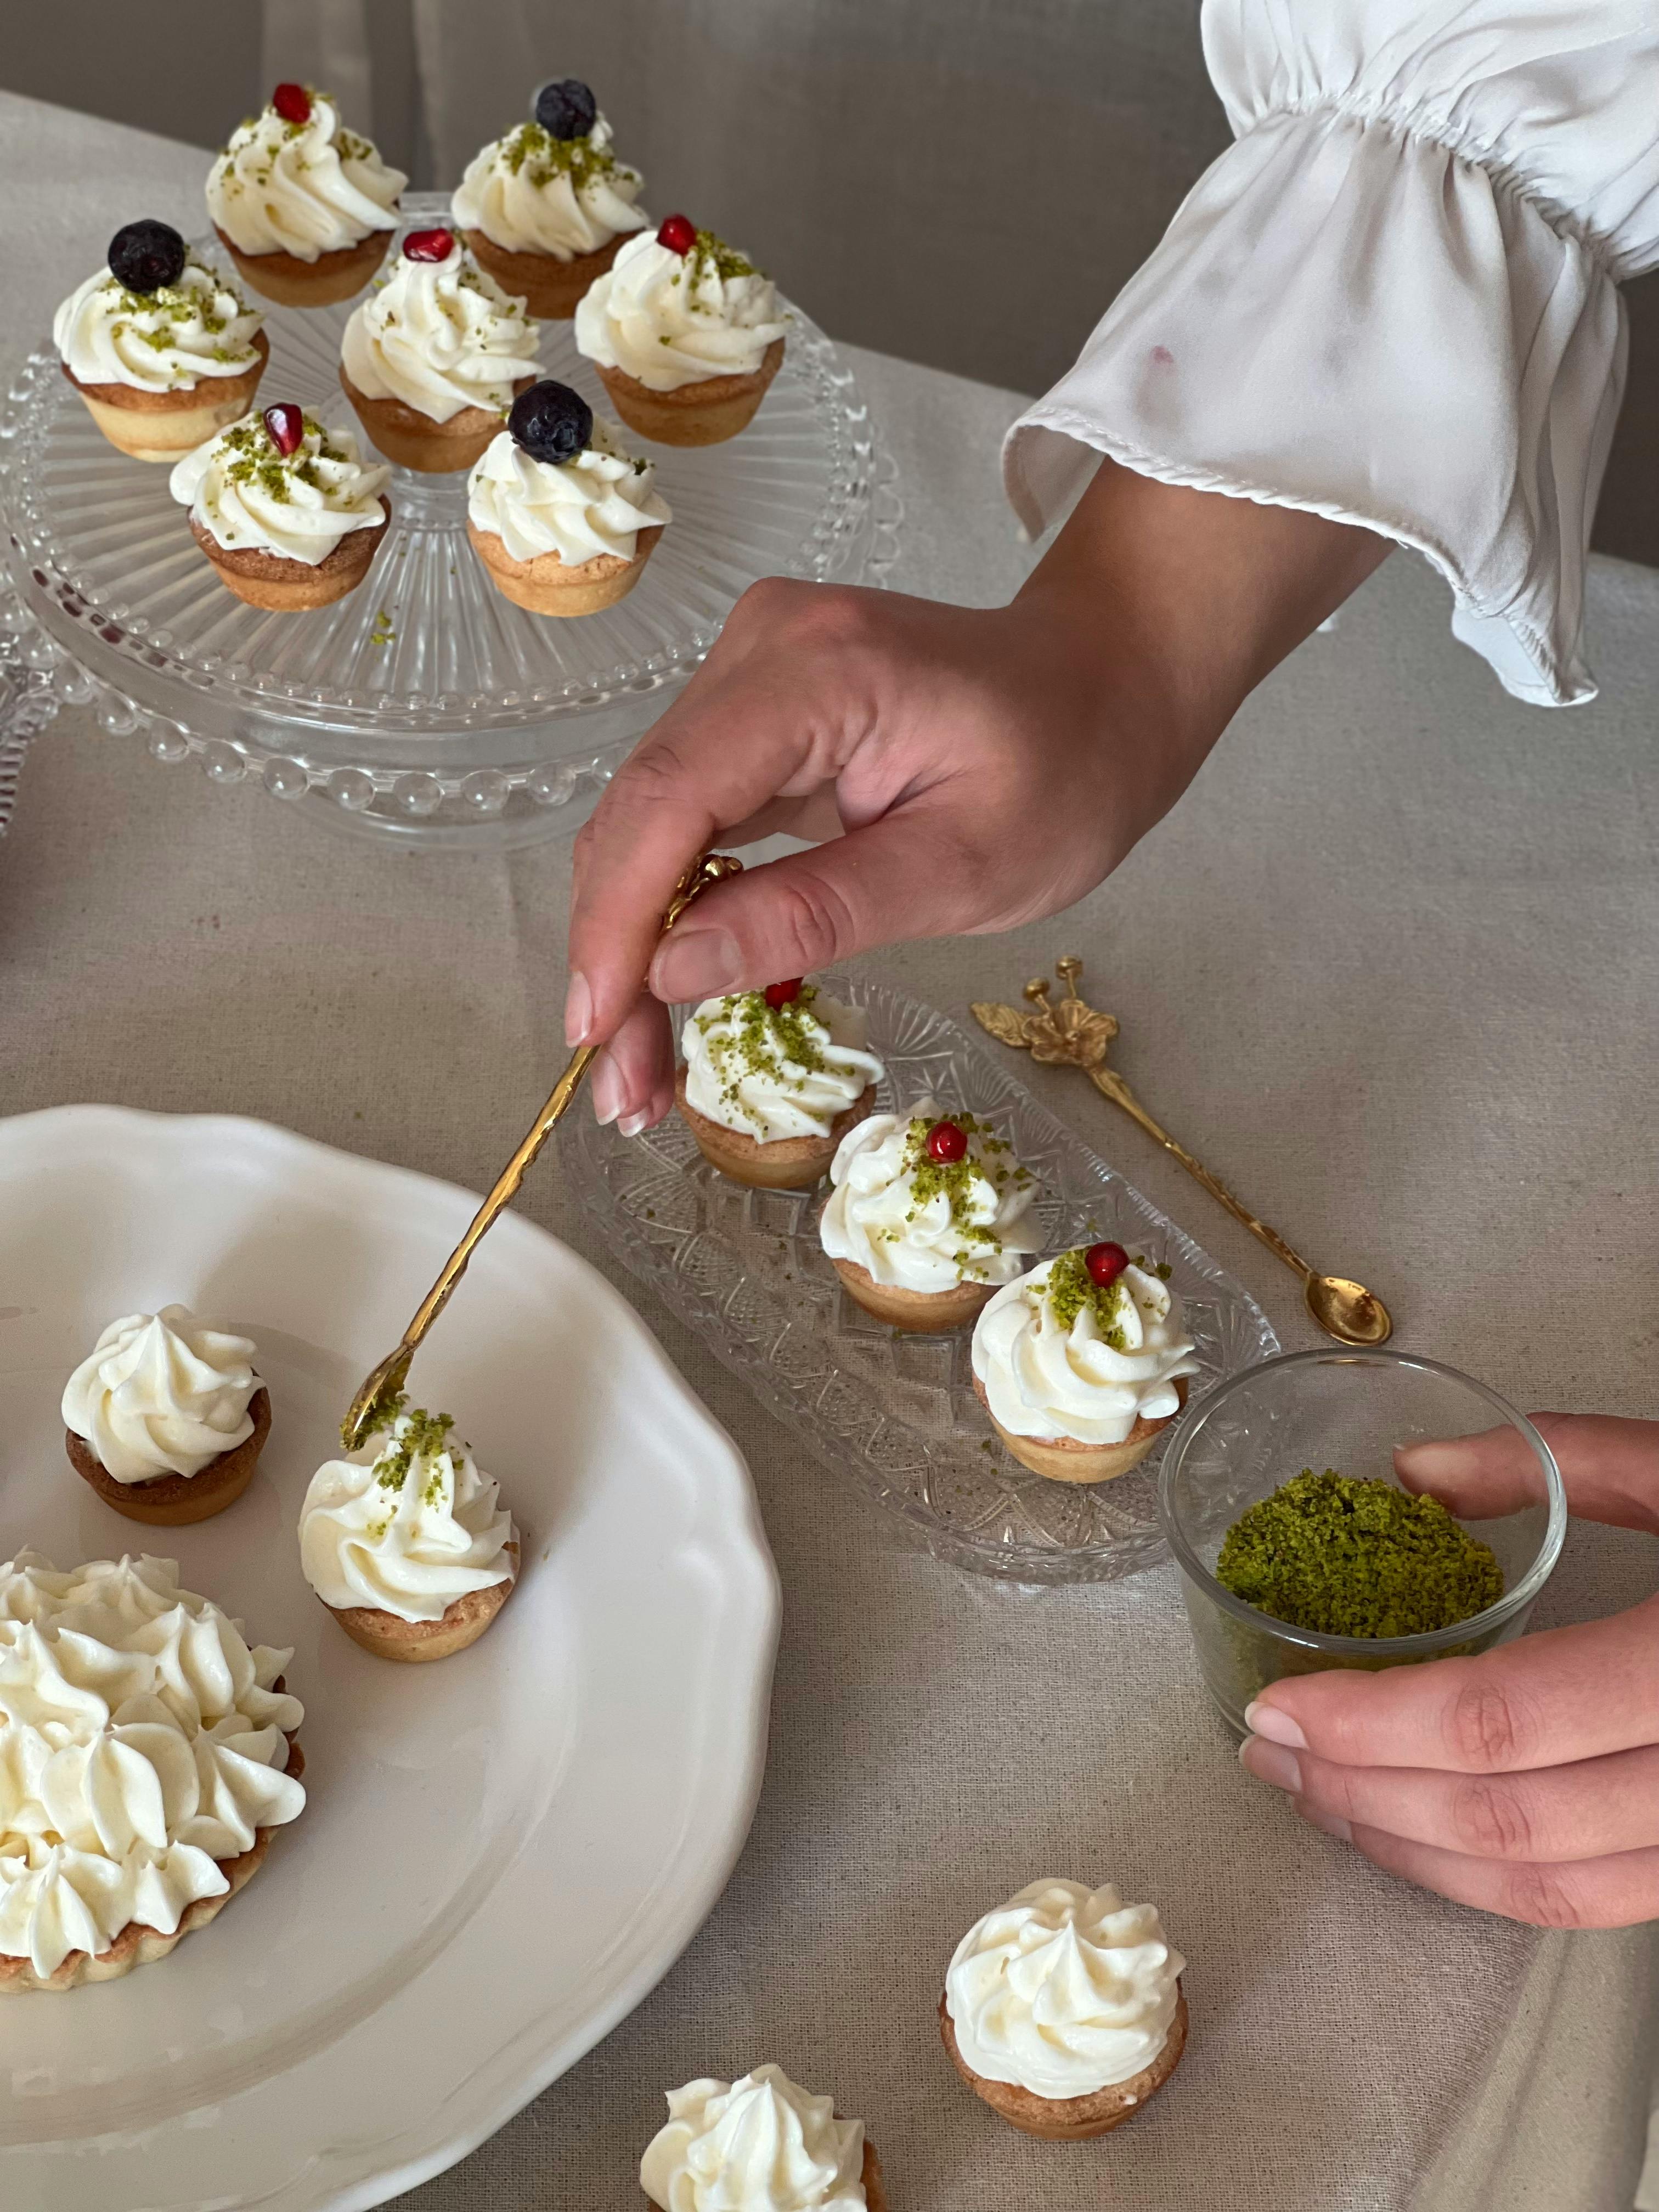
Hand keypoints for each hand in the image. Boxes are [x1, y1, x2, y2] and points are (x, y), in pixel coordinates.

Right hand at [564, 461, 1385, 1129]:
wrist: (1107, 684)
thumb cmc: (1068, 773)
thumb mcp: (961, 870)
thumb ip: (815, 913)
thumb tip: (672, 970)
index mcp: (820, 669)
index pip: (671, 798)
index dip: (617, 922)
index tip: (596, 1032)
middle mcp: (762, 647)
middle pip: (642, 812)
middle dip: (616, 955)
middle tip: (618, 1090)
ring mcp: (750, 671)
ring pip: (649, 820)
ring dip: (634, 943)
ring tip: (637, 1066)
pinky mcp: (753, 708)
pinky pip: (686, 813)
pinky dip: (672, 905)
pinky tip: (666, 989)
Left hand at [1240, 1414, 1658, 1926]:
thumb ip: (1566, 1461)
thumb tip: (1413, 1470)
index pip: (1505, 1724)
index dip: (1373, 1724)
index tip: (1277, 1705)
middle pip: (1511, 1824)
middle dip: (1364, 1797)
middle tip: (1265, 1754)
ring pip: (1553, 1892)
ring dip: (1413, 1853)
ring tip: (1319, 1798)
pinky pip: (1604, 1901)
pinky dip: (1492, 1879)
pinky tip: (1422, 1828)